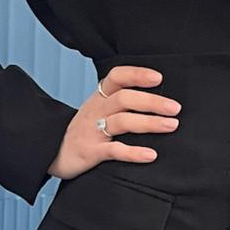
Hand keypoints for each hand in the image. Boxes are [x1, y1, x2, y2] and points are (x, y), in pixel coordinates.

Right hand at [49, 66, 180, 181]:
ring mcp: (92, 131)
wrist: (54, 153)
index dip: (137, 74)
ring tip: (171, 126)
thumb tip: (160, 98)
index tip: (159, 78)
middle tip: (175, 108)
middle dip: (152, 101)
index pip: (117, 77)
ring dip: (149, 123)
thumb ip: (122, 102)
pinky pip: (114, 151)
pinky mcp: (90, 152)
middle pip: (124, 98)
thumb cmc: (85, 131)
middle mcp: (96, 110)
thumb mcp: (98, 110)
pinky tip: (151, 155)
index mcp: (99, 97)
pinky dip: (133, 152)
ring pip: (122, 122)